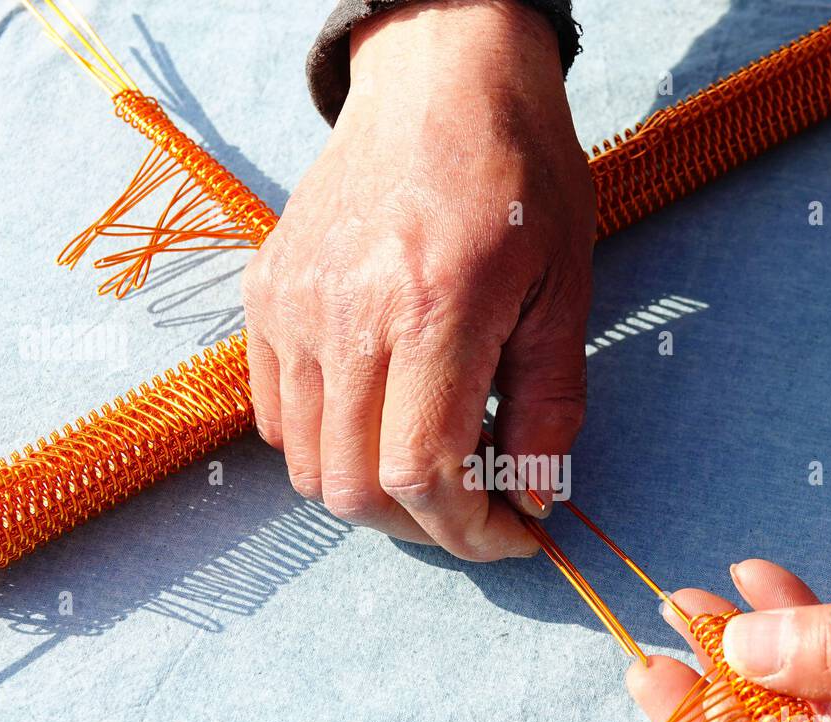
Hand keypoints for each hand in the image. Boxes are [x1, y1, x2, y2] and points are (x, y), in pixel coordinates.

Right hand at [243, 0, 594, 559]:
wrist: (440, 80)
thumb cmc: (519, 175)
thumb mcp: (566, 288)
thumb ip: (551, 406)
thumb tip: (532, 498)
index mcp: (432, 309)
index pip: (421, 475)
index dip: (469, 533)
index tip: (511, 533)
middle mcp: (346, 315)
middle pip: (353, 489)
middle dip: (424, 528)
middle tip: (475, 507)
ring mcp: (293, 306)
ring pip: (307, 465)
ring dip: (373, 493)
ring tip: (430, 460)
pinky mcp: (265, 295)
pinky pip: (276, 415)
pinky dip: (326, 446)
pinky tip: (378, 418)